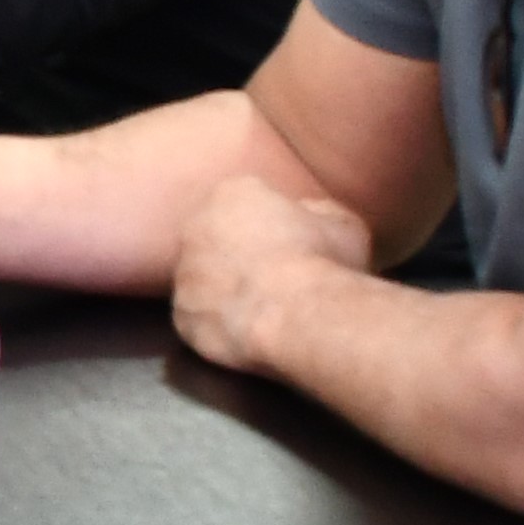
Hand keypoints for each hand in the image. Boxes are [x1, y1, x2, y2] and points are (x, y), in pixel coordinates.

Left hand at [168, 176, 376, 372]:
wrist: (297, 313)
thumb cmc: (322, 261)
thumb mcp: (342, 222)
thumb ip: (316, 210)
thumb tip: (306, 213)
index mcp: (230, 193)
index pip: (244, 200)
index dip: (270, 223)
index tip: (290, 242)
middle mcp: (194, 227)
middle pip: (214, 237)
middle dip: (237, 252)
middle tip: (272, 275)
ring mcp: (183, 274)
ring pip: (201, 280)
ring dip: (224, 290)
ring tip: (262, 307)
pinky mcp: (182, 316)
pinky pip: (199, 319)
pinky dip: (218, 326)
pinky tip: (247, 331)